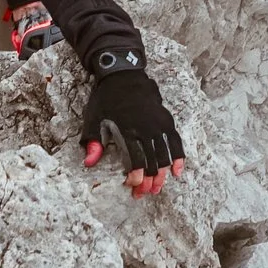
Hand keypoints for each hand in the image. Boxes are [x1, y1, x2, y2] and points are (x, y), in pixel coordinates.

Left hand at [81, 63, 186, 196]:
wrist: (123, 74)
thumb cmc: (105, 99)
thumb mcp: (93, 119)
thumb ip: (93, 142)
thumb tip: (89, 164)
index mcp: (127, 129)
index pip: (137, 159)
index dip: (136, 176)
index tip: (132, 186)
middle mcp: (146, 128)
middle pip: (152, 161)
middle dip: (149, 181)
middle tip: (143, 193)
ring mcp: (158, 124)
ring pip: (164, 155)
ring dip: (162, 175)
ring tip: (157, 188)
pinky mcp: (166, 119)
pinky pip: (176, 142)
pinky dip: (179, 158)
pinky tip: (177, 172)